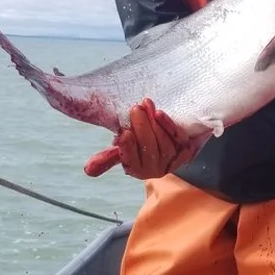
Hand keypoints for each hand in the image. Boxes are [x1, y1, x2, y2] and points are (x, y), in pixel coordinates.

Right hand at [84, 99, 198, 178]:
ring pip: (163, 142)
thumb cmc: (142, 143)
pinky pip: (178, 138)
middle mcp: (155, 169)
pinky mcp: (187, 151)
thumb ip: (108, 158)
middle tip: (134, 109)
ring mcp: (172, 161)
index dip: (128, 147)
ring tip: (145, 104)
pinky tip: (159, 113)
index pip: (130, 159)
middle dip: (141, 127)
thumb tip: (87, 170)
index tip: (124, 132)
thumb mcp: (124, 150)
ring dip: (154, 123)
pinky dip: (169, 126)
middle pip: (148, 148)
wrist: (172, 143)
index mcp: (137, 169)